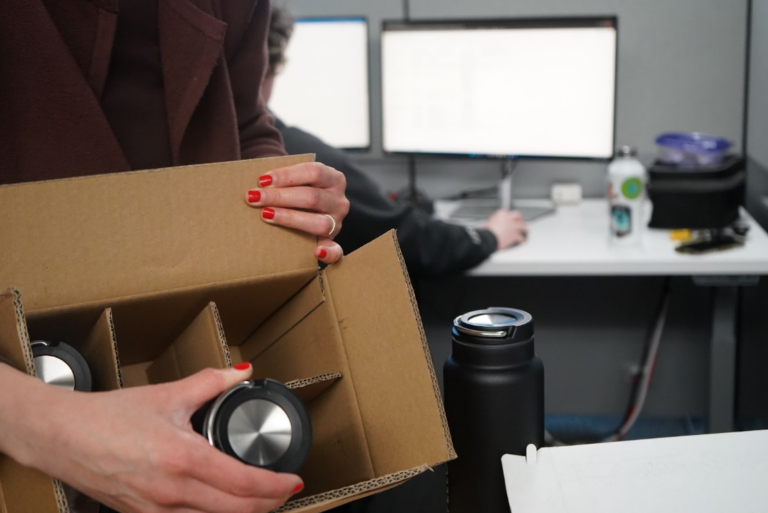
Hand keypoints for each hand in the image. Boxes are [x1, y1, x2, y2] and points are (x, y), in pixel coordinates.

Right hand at [0, 364, 301, 512]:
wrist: (60, 437)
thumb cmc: (107, 417)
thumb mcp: (166, 394)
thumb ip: (210, 382)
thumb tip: (240, 372)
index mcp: (183, 459)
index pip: (245, 485)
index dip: (276, 487)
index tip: (293, 481)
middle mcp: (172, 493)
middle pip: (237, 512)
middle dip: (269, 504)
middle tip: (284, 491)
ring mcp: (156, 512)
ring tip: (259, 497)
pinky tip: (222, 504)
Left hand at [245, 162, 348, 264]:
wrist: (310, 205)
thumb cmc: (298, 189)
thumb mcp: (300, 177)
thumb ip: (285, 178)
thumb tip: (259, 181)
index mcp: (334, 178)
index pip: (313, 172)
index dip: (287, 175)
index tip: (262, 180)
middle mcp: (339, 200)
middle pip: (312, 197)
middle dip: (279, 197)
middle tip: (254, 198)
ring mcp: (337, 222)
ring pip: (319, 222)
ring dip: (290, 218)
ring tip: (266, 215)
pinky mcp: (333, 242)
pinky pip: (335, 250)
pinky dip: (329, 253)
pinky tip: (317, 253)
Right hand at [484, 209, 527, 249]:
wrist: (487, 239)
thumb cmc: (486, 232)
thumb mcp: (488, 222)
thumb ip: (495, 221)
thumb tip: (495, 223)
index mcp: (502, 214)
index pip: (509, 212)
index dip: (511, 216)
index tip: (511, 219)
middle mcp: (509, 218)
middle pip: (518, 216)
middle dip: (520, 219)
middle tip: (521, 222)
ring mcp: (514, 226)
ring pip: (523, 226)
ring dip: (525, 229)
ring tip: (526, 231)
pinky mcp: (515, 235)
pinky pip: (521, 238)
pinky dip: (522, 240)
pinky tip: (522, 241)